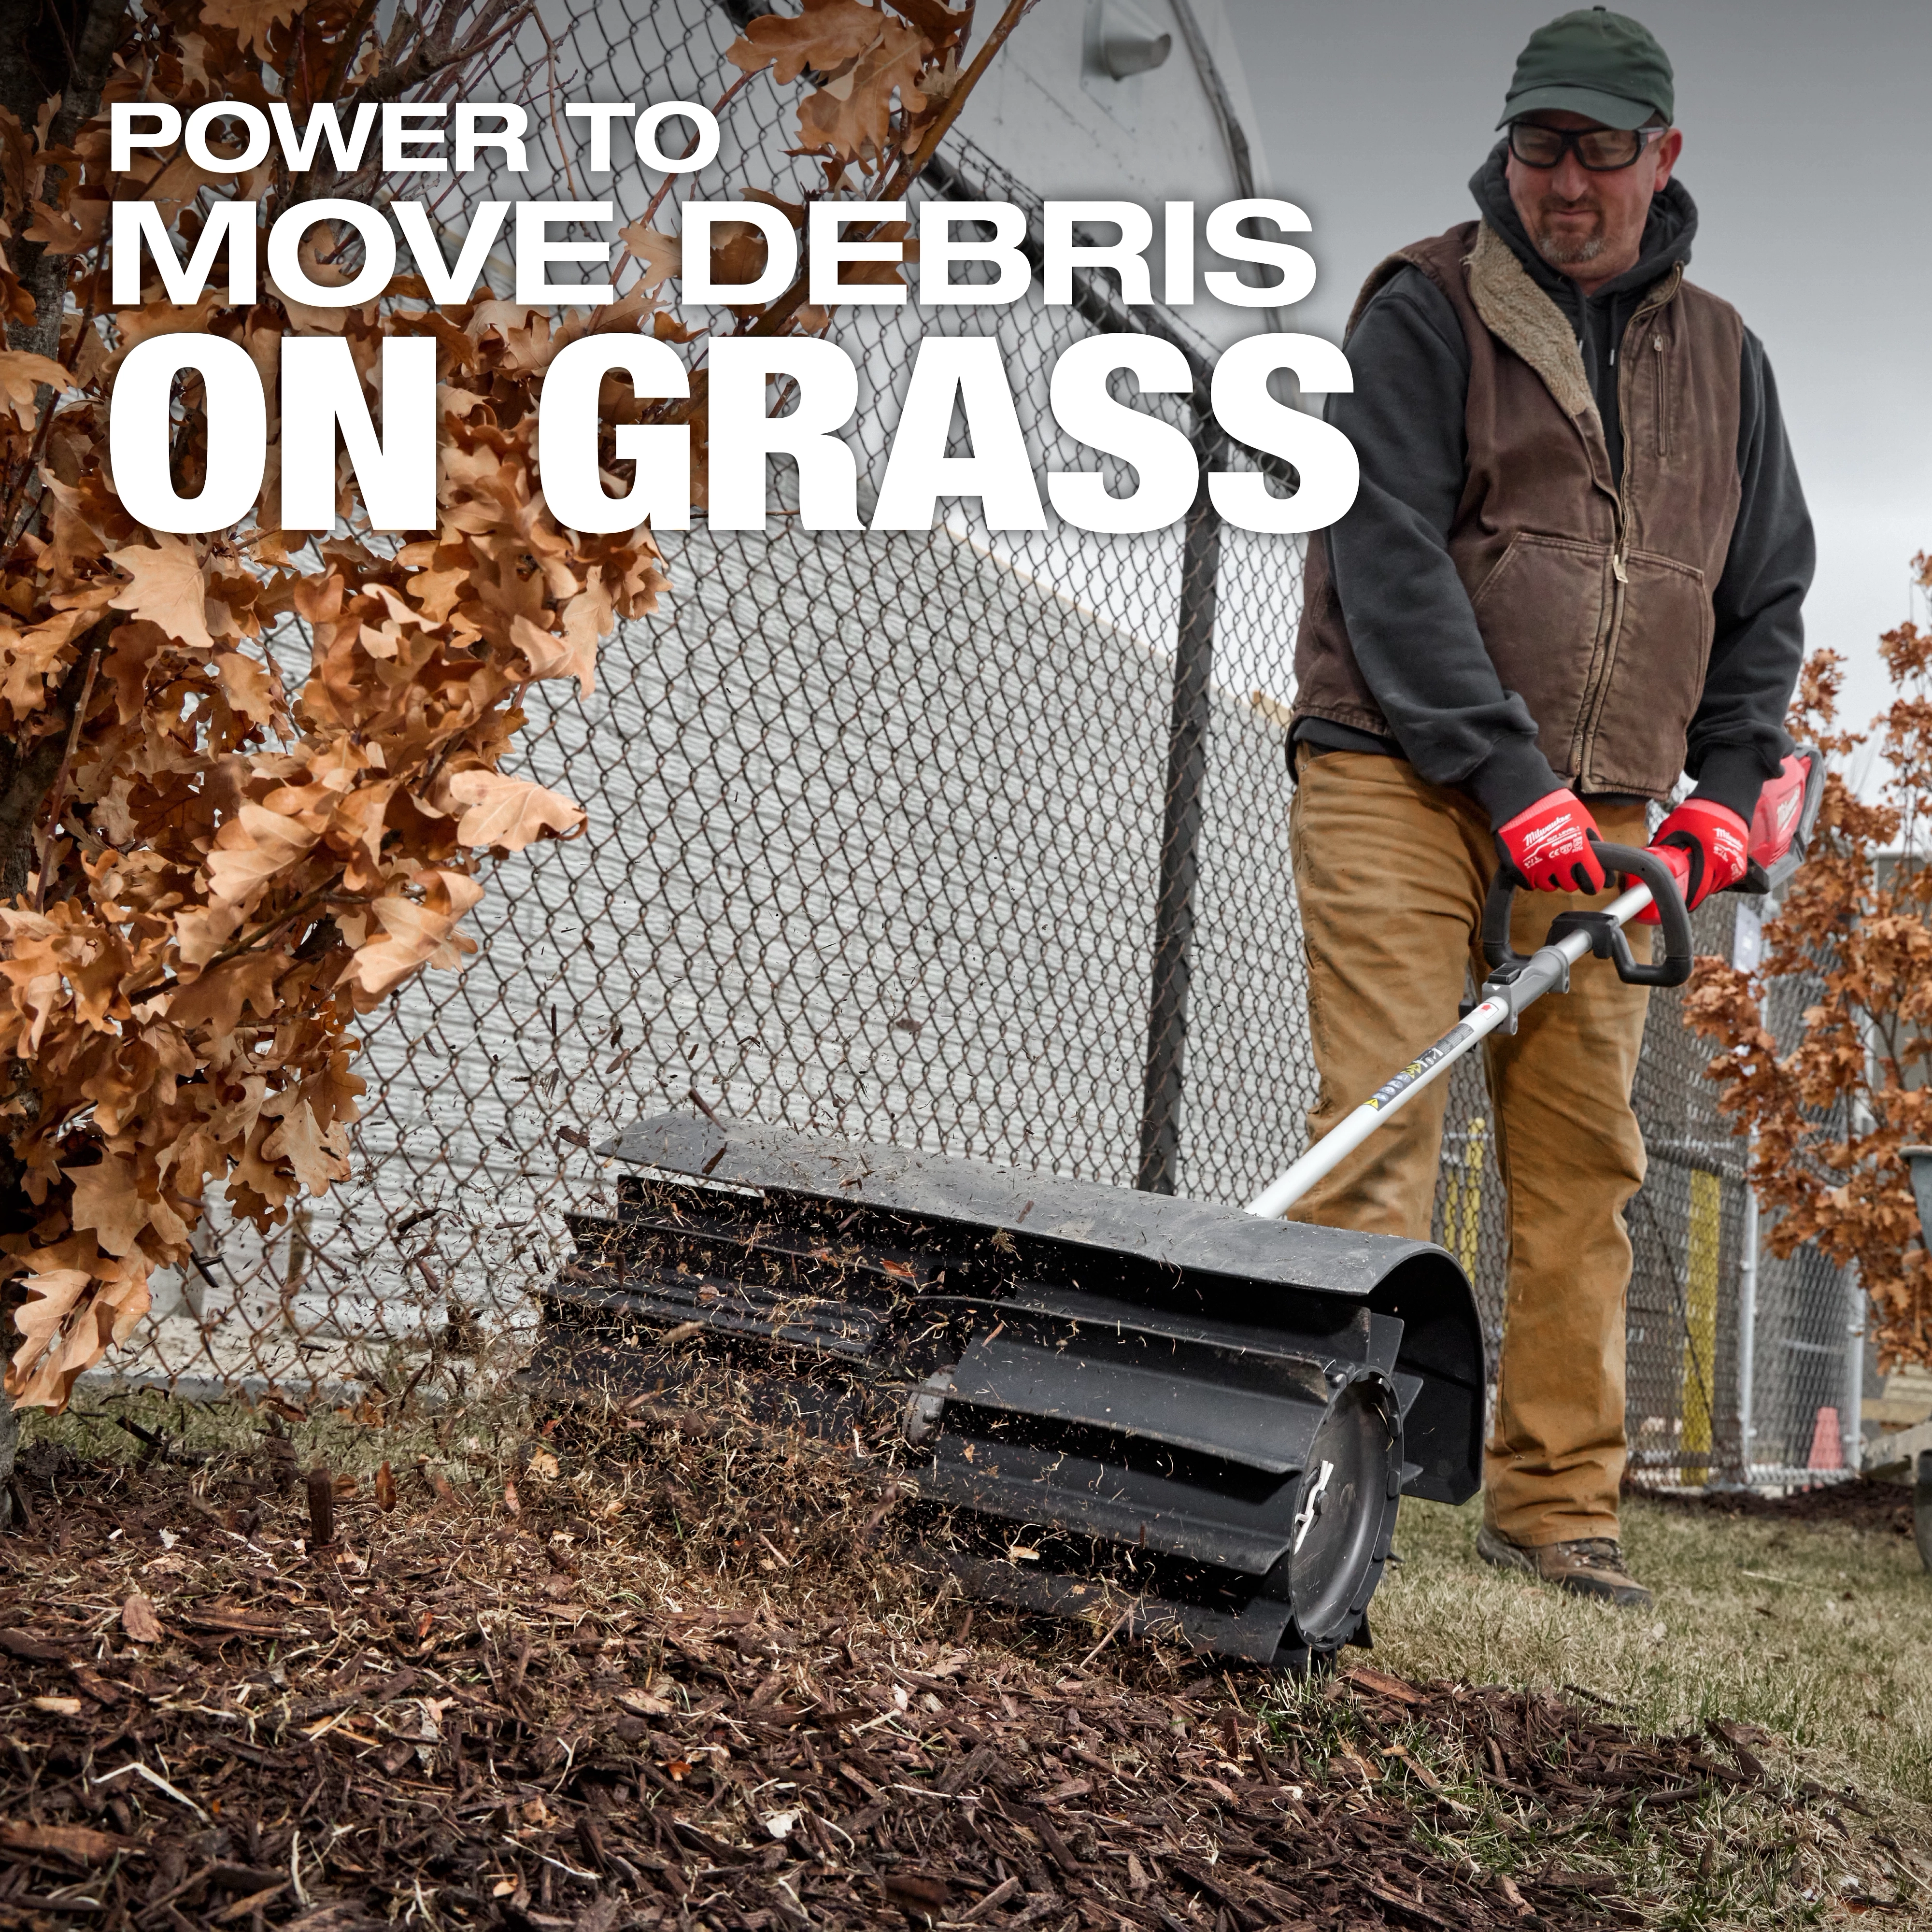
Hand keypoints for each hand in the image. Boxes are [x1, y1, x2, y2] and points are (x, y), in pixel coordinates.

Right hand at [1494, 789, 1607, 893]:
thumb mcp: (1584, 822)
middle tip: (1566, 862)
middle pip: (1570, 885)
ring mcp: (1536, 867)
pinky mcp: (1517, 869)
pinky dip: (1532, 876)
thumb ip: (1594, 847)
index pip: (1593, 882)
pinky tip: (1533, 862)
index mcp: (1578, 851)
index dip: (1594, 881)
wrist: (1522, 797)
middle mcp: (1558, 863)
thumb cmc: (1556, 806)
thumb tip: (1604, 871)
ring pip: (1549, 886)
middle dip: (1571, 876)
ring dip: (1551, 877)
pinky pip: (1530, 884)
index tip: (1592, 878)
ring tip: (1548, 859)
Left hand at [1635, 797, 1748, 923]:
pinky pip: (1720, 881)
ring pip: (1711, 889)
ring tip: (1686, 877)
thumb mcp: (1673, 827)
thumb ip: (1661, 847)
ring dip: (1699, 886)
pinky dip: (1709, 879)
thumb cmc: (1698, 812)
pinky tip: (1701, 870)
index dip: (1679, 899)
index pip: (1694, 892)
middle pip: (1702, 893)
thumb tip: (1645, 863)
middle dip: (1687, 893)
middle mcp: (1726, 866)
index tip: (1666, 903)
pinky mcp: (1739, 867)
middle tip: (1672, 890)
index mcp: (1709, 858)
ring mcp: (1734, 868)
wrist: (1727, 802)